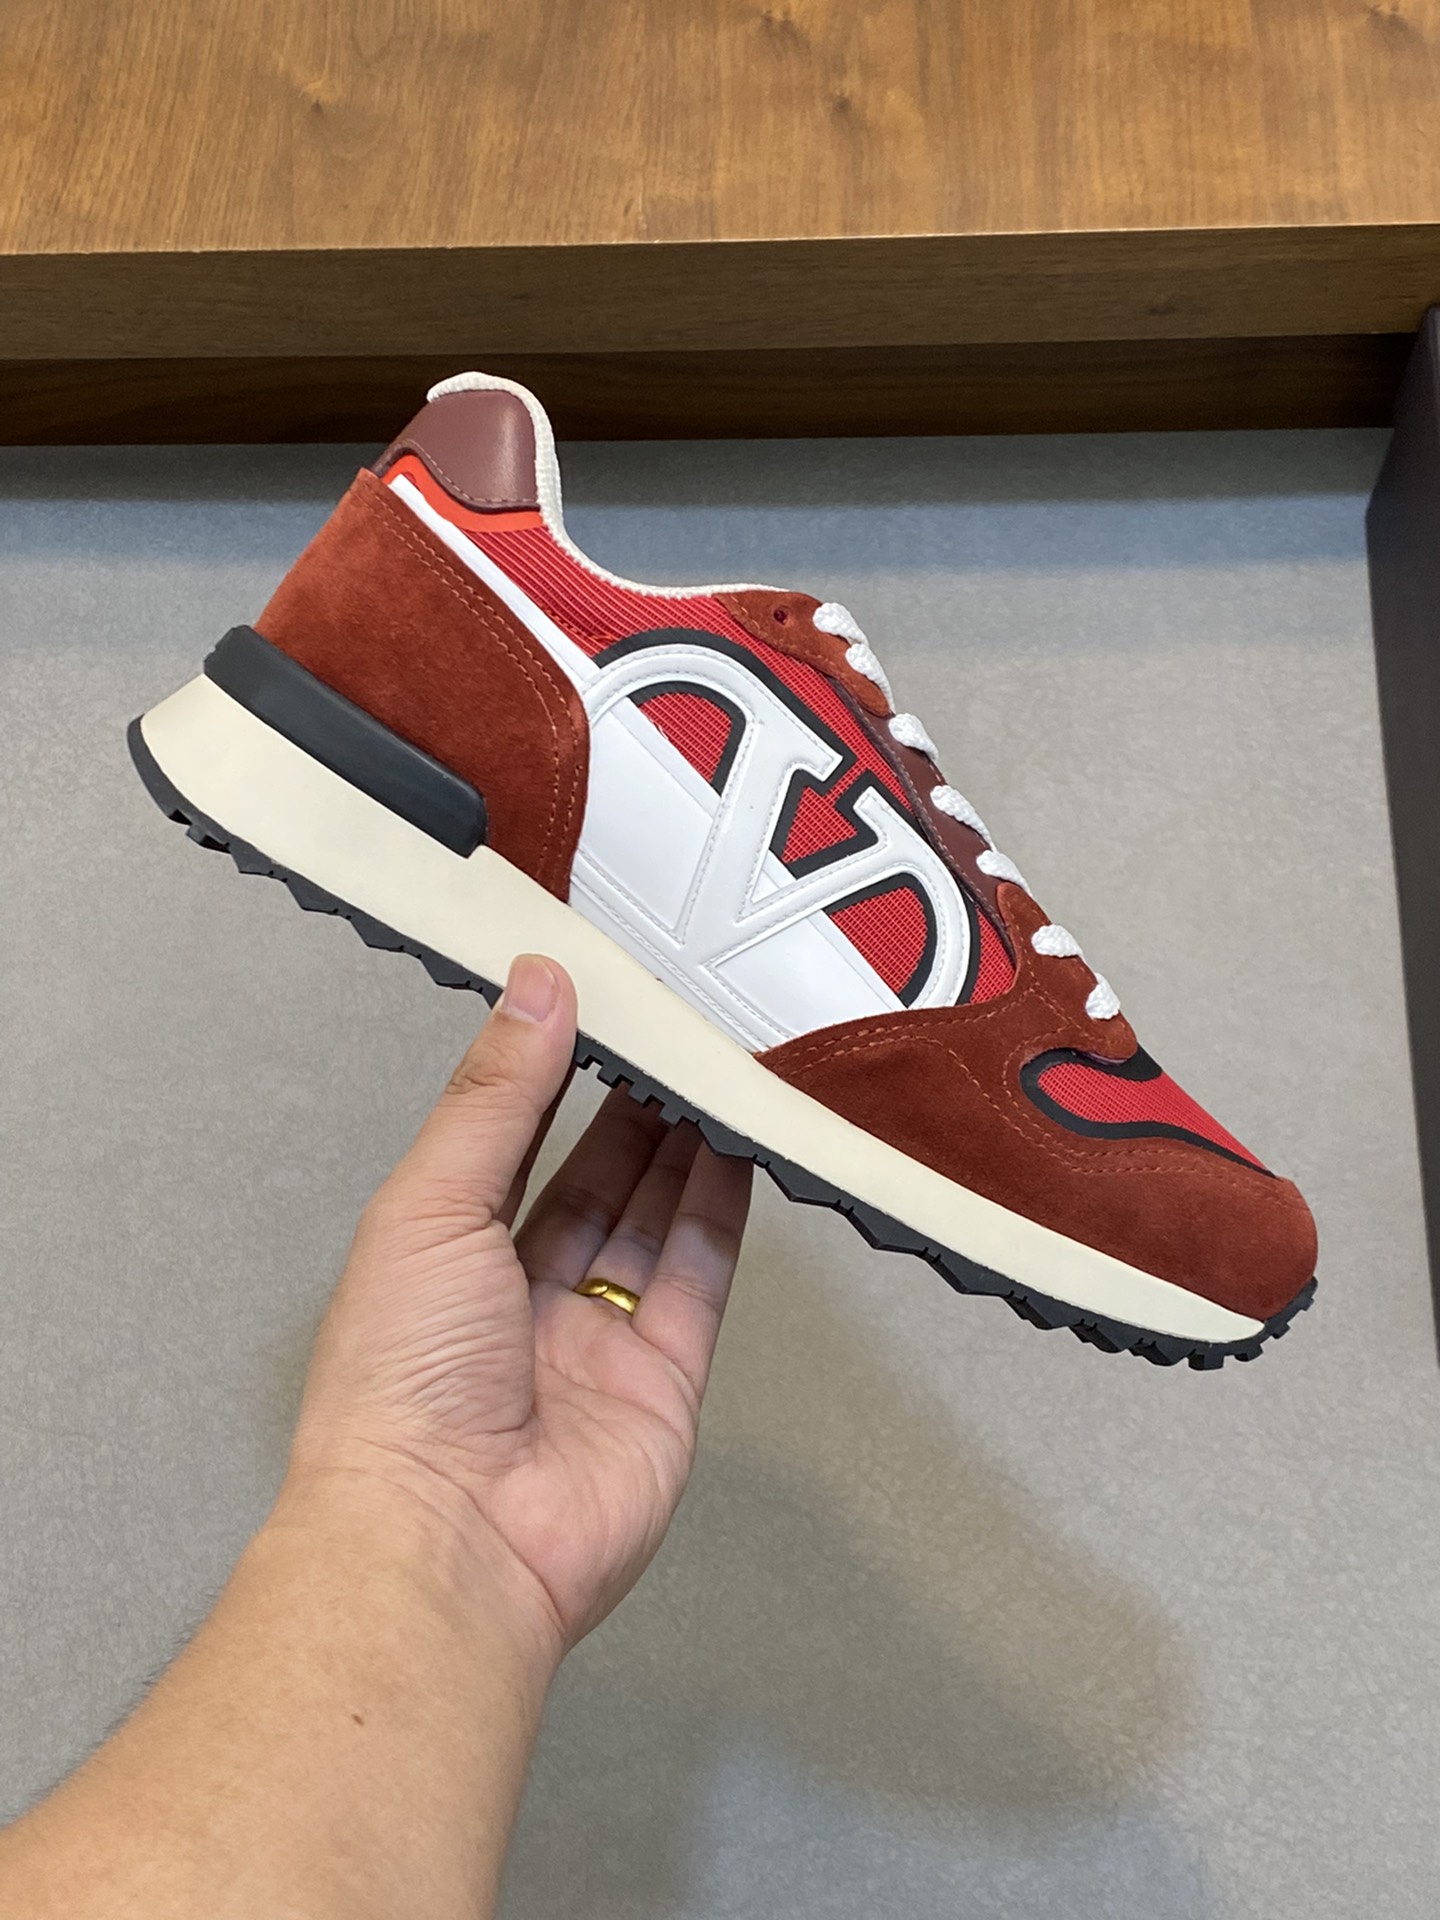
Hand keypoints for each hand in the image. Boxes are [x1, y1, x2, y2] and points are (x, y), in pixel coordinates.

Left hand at [285, 954, 751, 1651]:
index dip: (550, 1076)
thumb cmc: (401, 1384)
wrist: (450, 1540)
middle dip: (630, 1107)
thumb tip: (536, 989)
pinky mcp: (663, 1383)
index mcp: (440, 1258)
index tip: (595, 1005)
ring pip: (651, 1222)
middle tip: (674, 1030)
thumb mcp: (431, 1205)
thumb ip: (496, 1097)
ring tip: (715, 1068)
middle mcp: (517, 1301)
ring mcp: (594, 1344)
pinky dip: (721, 1213)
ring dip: (683, 1146)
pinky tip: (737, 1148)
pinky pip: (699, 1280)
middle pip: (591, 1182)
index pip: (508, 1146)